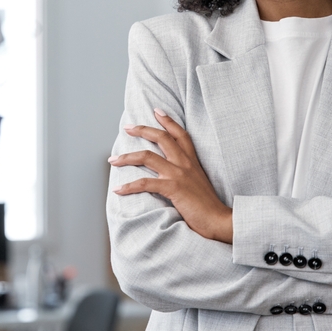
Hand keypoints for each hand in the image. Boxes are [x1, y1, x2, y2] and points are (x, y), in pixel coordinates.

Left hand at [110, 109, 233, 243]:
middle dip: (142, 130)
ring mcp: (179, 174)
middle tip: (127, 127)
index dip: (168, 121)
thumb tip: (172, 173)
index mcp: (192, 161)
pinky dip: (129, 186)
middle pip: (161, 137)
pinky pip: (145, 183)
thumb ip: (187, 174)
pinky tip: (118, 190)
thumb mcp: (198, 182)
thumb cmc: (207, 205)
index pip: (180, 134)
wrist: (218, 220)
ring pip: (147, 156)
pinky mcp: (173, 188)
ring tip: (113, 160)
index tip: (156, 110)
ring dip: (126, 157)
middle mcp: (185, 163)